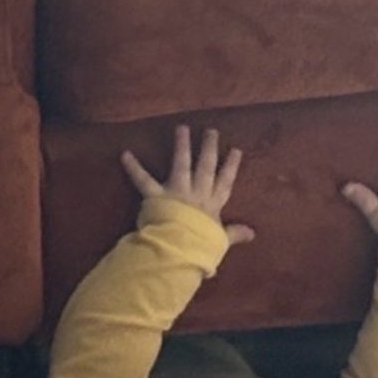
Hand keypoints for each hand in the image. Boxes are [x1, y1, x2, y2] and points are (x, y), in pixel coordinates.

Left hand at [121, 125, 254, 245]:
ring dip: (181, 146)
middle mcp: (196, 193)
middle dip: (209, 148)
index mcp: (212, 205)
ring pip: (181, 164)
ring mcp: (177, 191)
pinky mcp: (156, 196)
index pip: (225, 182)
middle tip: (211, 131)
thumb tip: (252, 233)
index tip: (236, 150)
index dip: (231, 166)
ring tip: (182, 128)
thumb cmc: (200, 247)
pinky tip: (125, 154)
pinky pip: (143, 180)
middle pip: (206, 167)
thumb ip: (234, 234)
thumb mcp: (219, 241)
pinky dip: (133, 167)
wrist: (180, 249)